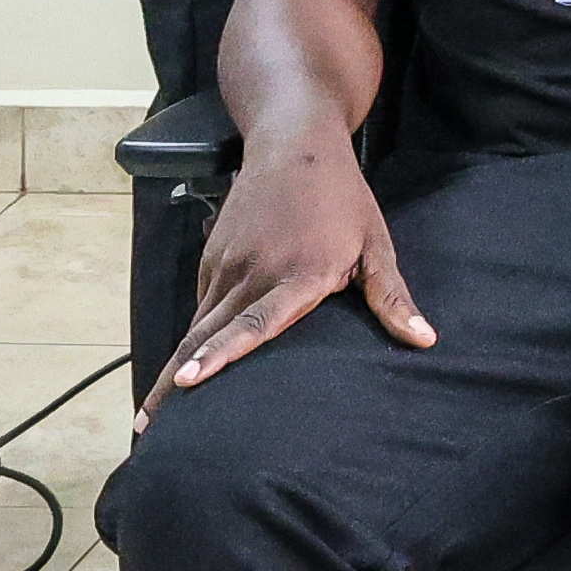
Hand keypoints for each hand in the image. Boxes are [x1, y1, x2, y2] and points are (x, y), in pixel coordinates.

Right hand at [151, 141, 426, 400]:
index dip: (219, 355)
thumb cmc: (343, 199)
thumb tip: (425, 341)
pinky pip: (201, 304)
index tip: (185, 381)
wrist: (295, 143)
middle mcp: (254, 272)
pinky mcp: (212, 257)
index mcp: (298, 275)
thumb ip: (391, 298)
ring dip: (174, 365)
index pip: (253, 323)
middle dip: (174, 382)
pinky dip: (190, 338)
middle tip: (145, 428)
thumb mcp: (375, 245)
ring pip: (196, 323)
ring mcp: (227, 263)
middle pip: (206, 334)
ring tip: (151, 412)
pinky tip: (181, 368)